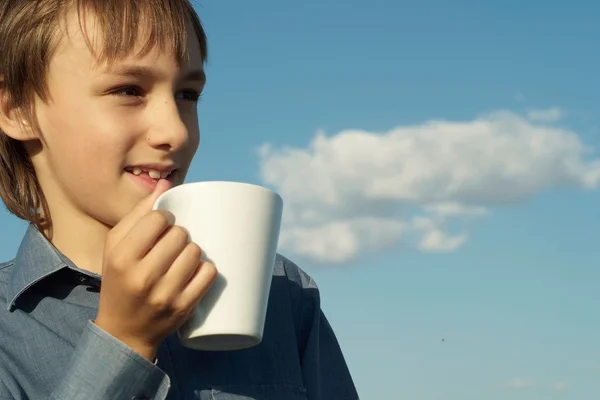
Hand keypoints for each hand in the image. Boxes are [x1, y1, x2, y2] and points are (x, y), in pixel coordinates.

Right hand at [95, 180, 217, 359]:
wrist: (124, 331)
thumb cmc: (120, 281)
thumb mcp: (115, 247)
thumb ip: (138, 214)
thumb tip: (167, 182)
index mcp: (121, 258)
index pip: (158, 220)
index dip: (165, 219)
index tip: (163, 227)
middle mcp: (142, 277)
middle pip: (180, 234)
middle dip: (179, 235)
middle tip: (172, 245)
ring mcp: (165, 294)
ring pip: (196, 252)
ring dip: (192, 251)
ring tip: (181, 258)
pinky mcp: (184, 307)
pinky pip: (209, 273)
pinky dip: (205, 268)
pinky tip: (193, 272)